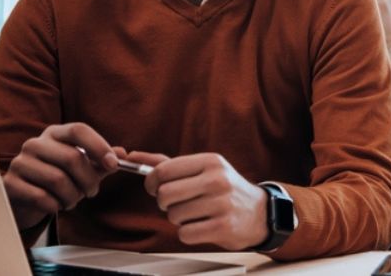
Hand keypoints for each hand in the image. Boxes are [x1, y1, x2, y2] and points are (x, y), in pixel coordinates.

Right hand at [2, 123, 122, 229]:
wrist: (26, 198)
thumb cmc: (60, 177)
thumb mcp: (84, 167)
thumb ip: (103, 161)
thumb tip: (122, 154)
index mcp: (56, 133)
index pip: (79, 130)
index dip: (99, 146)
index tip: (114, 165)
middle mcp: (36, 143)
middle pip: (72, 158)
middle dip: (89, 180)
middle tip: (92, 191)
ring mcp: (20, 162)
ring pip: (58, 180)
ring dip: (73, 196)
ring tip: (73, 200)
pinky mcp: (10, 183)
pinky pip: (41, 197)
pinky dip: (56, 206)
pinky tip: (57, 206)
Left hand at [143, 153, 268, 249]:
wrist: (259, 212)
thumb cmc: (223, 189)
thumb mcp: (202, 169)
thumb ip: (166, 163)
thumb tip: (131, 156)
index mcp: (210, 161)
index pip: (163, 170)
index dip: (152, 182)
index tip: (157, 188)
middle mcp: (217, 180)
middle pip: (165, 194)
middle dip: (165, 203)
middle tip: (176, 203)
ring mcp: (221, 204)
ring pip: (174, 216)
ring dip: (179, 218)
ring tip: (195, 213)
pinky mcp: (223, 227)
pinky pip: (185, 233)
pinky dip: (188, 233)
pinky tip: (202, 225)